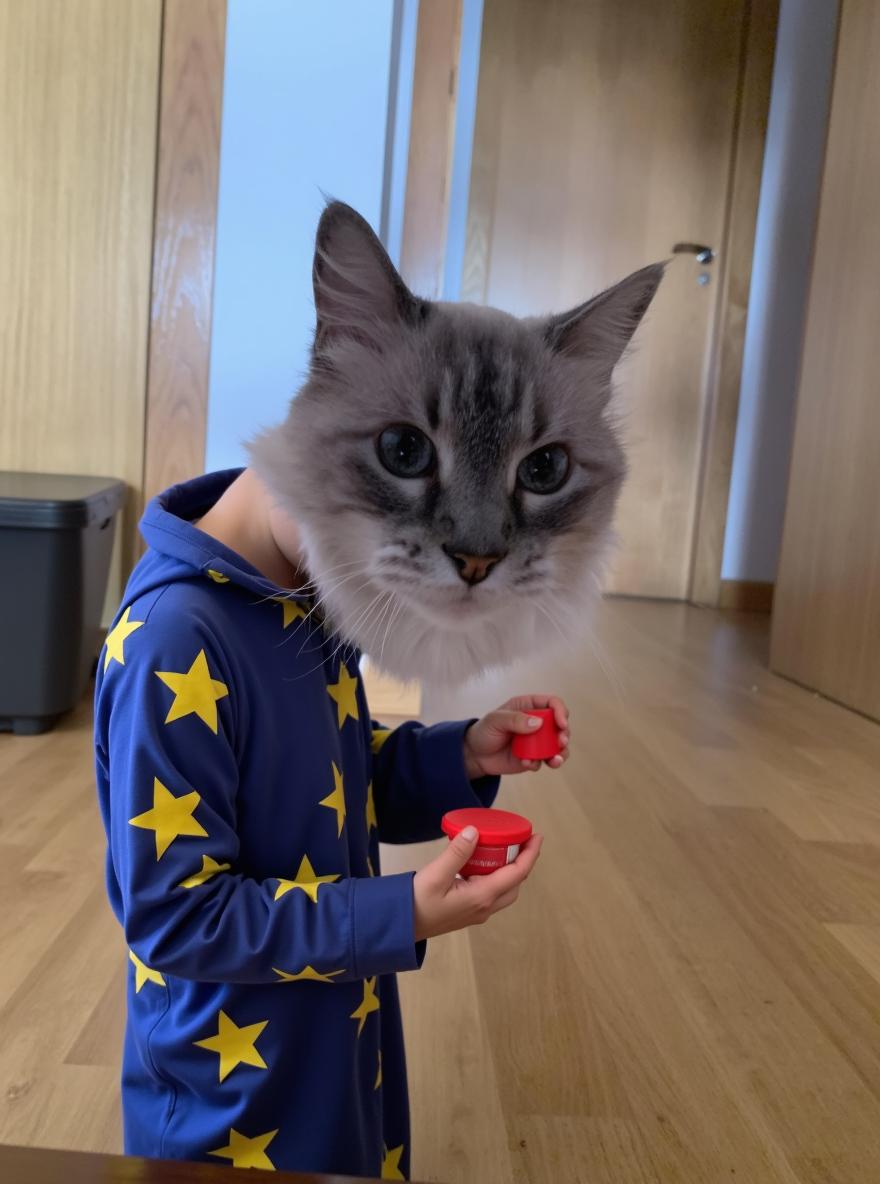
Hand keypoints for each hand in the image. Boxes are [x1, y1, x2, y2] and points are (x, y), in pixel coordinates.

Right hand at [413, 825, 543, 940]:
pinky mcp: (468, 912)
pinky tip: (484, 863)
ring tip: (505, 848)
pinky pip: (491, 893)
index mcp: (482, 897)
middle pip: (515, 883)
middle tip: (522, 840)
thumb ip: (457, 852)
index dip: (530, 854)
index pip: (517, 873)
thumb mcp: (436, 874)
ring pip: (504, 890)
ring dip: (510, 870)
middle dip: (523, 862)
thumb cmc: (416, 902)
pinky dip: (496, 876)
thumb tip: (475, 831)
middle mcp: (484, 907)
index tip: (537, 836)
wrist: (400, 926)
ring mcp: (477, 912)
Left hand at [463, 694, 569, 778]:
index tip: (561, 724)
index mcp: (528, 706)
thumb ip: (515, 719)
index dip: (560, 711)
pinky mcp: (535, 756)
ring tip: (554, 761)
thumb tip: (538, 723)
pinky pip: (546, 760)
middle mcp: (537, 722)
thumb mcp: (495, 720)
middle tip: (561, 743)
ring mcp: (537, 740)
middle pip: (560, 725)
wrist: (476, 755)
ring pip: (559, 745)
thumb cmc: (484, 731)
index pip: (552, 703)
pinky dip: (542, 763)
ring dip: (561, 752)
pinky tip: (528, 764)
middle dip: (564, 734)